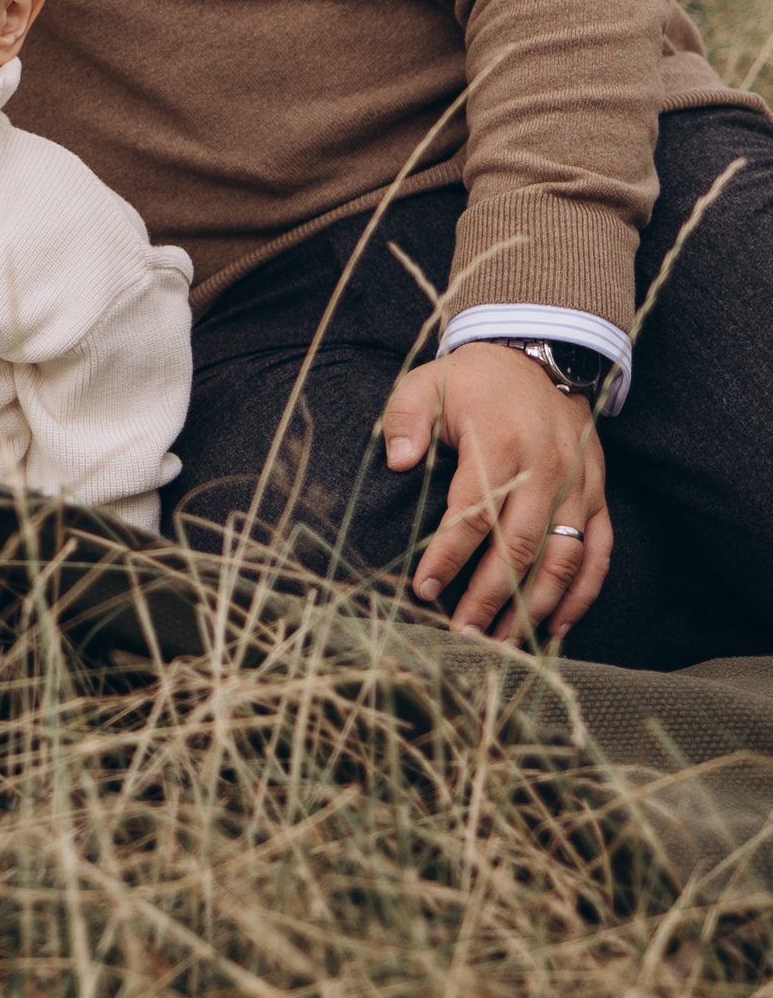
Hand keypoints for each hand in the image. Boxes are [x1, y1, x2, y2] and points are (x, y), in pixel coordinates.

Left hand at [379, 345, 610, 642]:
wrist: (538, 354)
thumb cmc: (473, 380)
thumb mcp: (428, 384)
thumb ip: (407, 419)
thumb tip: (398, 462)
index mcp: (501, 444)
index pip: (475, 514)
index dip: (449, 556)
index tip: (424, 589)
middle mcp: (546, 470)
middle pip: (520, 547)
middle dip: (490, 596)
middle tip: (463, 634)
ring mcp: (578, 486)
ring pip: (563, 560)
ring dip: (534, 607)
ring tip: (504, 642)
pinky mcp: (598, 495)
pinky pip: (599, 553)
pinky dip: (583, 594)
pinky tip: (556, 626)